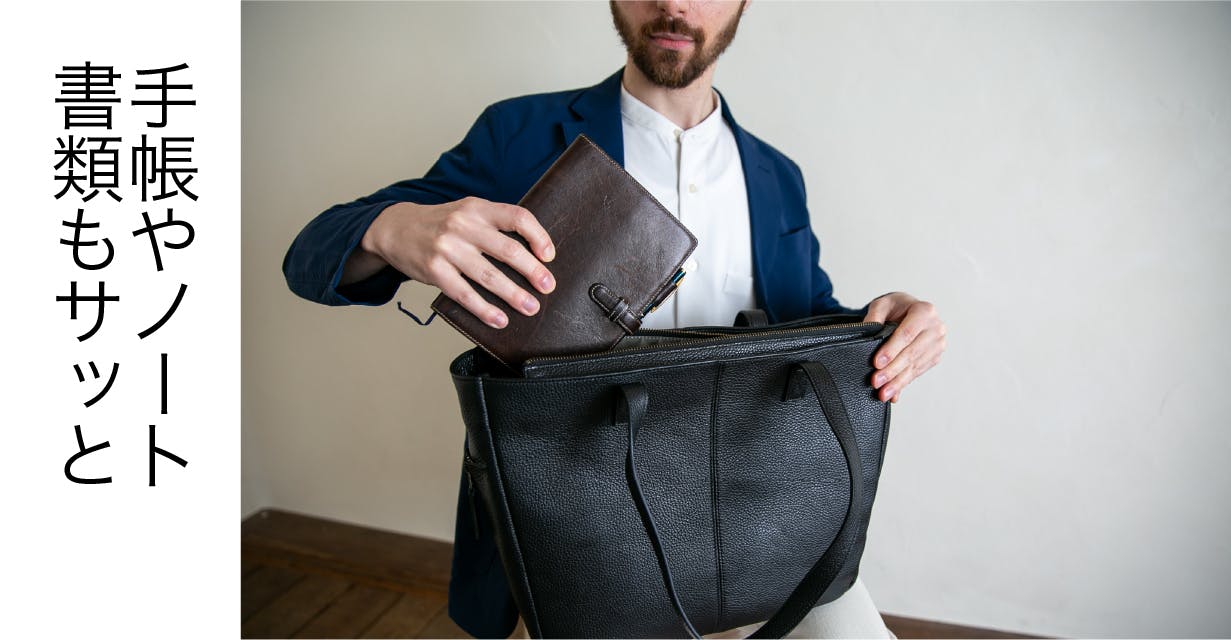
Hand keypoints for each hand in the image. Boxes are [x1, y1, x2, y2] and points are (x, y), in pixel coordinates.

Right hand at [362, 197, 555, 328]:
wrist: (395, 228)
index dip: (538, 236)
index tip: (549, 255)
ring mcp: (447, 248)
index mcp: (477, 208)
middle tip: (547, 286)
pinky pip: (465, 294)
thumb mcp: (467, 211)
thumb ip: (494, 225)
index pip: (517, 217)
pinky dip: (485, 310)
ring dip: (514, 295)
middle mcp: (463, 225)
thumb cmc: (440, 224)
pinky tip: (499, 319)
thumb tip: (532, 254)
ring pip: (488, 276)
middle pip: (507, 250)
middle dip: (533, 271)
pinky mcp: (434, 271)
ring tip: (530, 307)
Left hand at [862, 292, 946, 402]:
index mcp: (925, 311)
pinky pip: (918, 372)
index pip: (906, 334)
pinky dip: (903, 383)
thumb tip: (866, 334)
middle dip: (892, 370)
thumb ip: (873, 317)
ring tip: (883, 392)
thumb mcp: (882, 304)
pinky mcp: (935, 357)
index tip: (876, 363)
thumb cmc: (896, 307)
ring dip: (897, 382)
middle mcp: (936, 328)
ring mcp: (938, 344)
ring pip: (915, 366)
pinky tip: (893, 393)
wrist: (910, 310)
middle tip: (876, 381)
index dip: (891, 350)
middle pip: (911, 353)